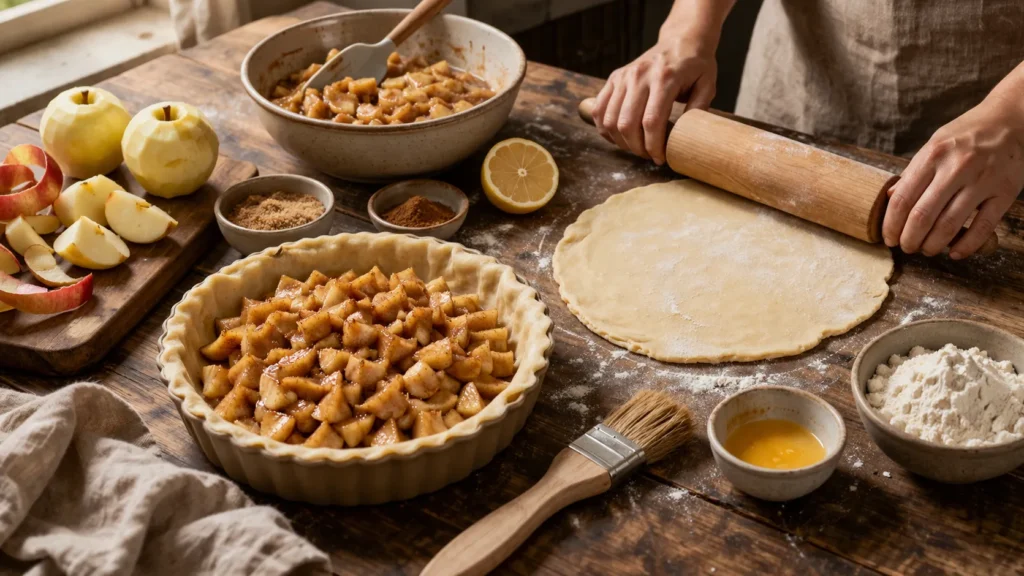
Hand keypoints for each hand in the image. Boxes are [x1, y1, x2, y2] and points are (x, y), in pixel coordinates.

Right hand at [591, 40, 716, 164]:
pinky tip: (619, 136)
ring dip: (621, 142)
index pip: (651, 121)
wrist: (680, 41)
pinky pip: (599, 110)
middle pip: (627, 124)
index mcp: (664, 78)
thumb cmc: (696, 65)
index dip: (653, 146)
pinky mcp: (613, 78)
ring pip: (610, 120)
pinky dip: (605, 129)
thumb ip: (698, 110)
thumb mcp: (708, 85)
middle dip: (637, 148)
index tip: (660, 158)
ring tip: (636, 147)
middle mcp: (639, 76)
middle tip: (649, 155)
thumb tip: (685, 138)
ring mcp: (623, 77)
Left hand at [883, 96, 1023, 258]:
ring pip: (949, 225)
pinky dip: (966, 246)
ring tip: (927, 250)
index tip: (889, 238)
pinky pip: (983, 227)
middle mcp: (956, 167)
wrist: (1013, 119)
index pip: (903, 199)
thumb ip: (914, 171)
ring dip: (933, 245)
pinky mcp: (1005, 192)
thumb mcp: (935, 144)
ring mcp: (982, 180)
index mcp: (933, 155)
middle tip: (906, 247)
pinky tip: (955, 253)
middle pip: (922, 216)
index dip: (891, 225)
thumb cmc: (968, 134)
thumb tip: (891, 198)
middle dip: (909, 239)